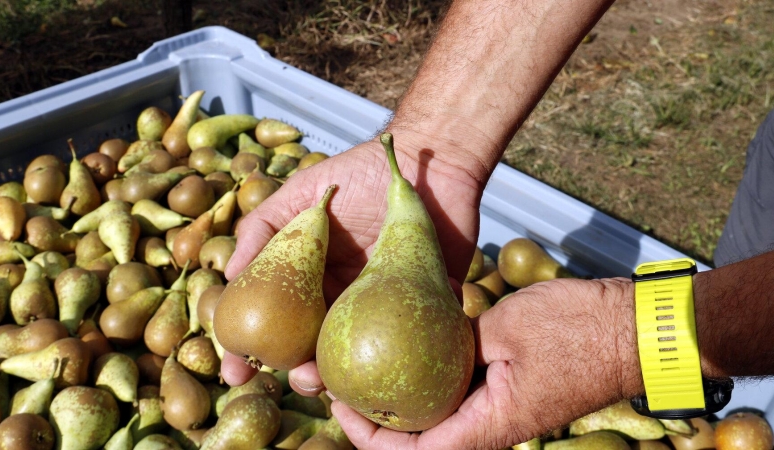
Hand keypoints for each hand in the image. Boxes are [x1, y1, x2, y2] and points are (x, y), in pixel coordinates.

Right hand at [220, 132, 488, 390]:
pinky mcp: (417, 311)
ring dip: (335, 379)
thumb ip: (263, 227)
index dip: (249, 352)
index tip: (234, 373)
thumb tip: (226, 273)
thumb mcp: (303, 194)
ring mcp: (377, 309)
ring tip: (327, 380)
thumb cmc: (360, 176)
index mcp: (311, 281)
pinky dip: (385, 366)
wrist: (430, 166)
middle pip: (311, 351)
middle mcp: (341, 301)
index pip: (275, 322)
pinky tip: (370, 374)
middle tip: (293, 377)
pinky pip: (401, 348)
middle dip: (296, 375)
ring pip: (351, 357)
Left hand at [332, 278, 641, 449]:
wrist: (632, 328)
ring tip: (369, 365)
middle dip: (379, 417)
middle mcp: (491, 426)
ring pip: (438, 417)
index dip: (372, 436)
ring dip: (403, 398)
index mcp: (490, 424)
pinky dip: (430, 379)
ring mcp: (500, 409)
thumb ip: (457, 340)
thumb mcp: (504, 326)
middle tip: (346, 380)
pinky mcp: (506, 390)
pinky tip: (413, 347)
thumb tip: (417, 339)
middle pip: (421, 440)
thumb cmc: (577, 329)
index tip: (343, 403)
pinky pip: (458, 394)